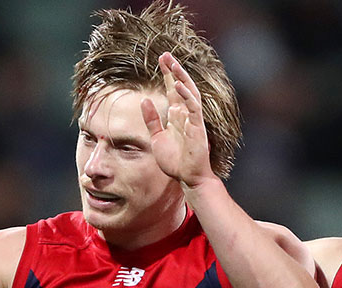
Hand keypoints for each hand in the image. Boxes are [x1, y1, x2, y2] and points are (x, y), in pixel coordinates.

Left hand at [142, 52, 215, 189]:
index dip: (167, 74)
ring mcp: (193, 119)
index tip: (160, 60)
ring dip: (181, 77)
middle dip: (173, 70)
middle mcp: (185, 114)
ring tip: (172, 64)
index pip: (172, 90)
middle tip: (165, 54)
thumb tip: (144, 100)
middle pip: (181, 86)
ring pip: (189, 92)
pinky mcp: (197, 127)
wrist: (188, 178)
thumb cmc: (175, 161)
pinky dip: (186, 95)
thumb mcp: (157, 138)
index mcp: (176, 116)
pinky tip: (177, 85)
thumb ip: (151, 120)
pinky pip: (193, 107)